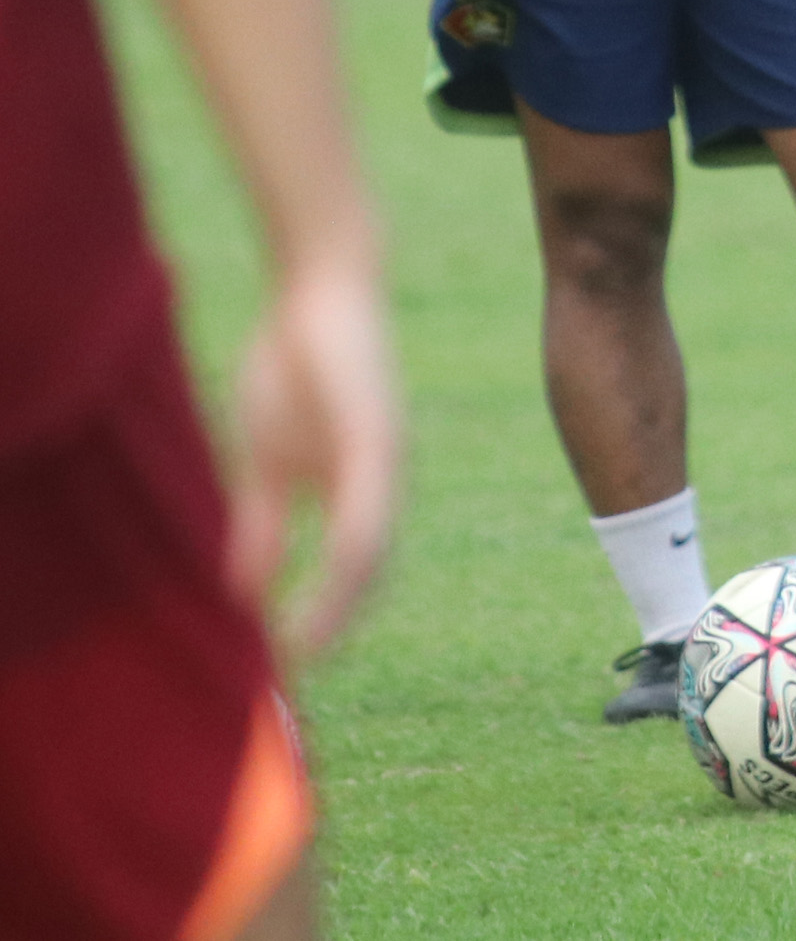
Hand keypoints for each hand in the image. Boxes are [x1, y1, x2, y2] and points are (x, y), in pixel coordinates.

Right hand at [229, 251, 399, 663]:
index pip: (351, 569)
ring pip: (371, 551)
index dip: (325, 615)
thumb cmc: (293, 365)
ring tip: (308, 646)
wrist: (317, 289)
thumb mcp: (266, 459)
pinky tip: (330, 583)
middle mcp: (381, 481)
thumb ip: (262, 522)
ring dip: (341, 604)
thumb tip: (246, 588)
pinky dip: (349, 553)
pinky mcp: (376, 437)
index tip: (292, 660)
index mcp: (356, 487)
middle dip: (335, 623)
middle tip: (301, 670)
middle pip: (368, 572)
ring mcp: (384, 460)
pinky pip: (367, 507)